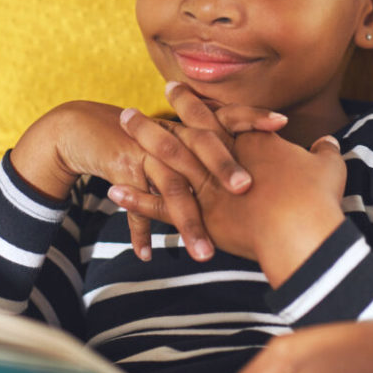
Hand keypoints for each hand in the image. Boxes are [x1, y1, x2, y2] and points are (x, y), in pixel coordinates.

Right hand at [10, 94, 282, 261]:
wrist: (88, 128)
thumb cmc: (146, 138)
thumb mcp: (180, 138)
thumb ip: (215, 151)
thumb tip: (264, 171)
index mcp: (192, 126)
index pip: (228, 116)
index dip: (254, 117)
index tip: (283, 124)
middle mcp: (174, 136)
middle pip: (202, 148)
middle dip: (223, 167)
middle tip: (245, 189)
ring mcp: (148, 153)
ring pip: (171, 188)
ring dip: (186, 223)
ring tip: (204, 255)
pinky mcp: (123, 169)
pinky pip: (134, 206)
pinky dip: (140, 231)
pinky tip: (147, 255)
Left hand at [113, 85, 342, 277]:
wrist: (302, 230)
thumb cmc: (317, 199)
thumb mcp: (327, 168)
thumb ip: (324, 153)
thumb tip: (329, 143)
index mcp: (251, 143)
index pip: (217, 117)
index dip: (194, 104)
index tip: (175, 89)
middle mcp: (223, 159)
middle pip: (181, 133)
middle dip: (154, 122)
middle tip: (129, 112)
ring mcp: (207, 186)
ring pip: (165, 160)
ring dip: (139, 145)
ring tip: (116, 138)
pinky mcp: (199, 215)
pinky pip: (160, 206)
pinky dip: (136, 198)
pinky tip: (113, 189)